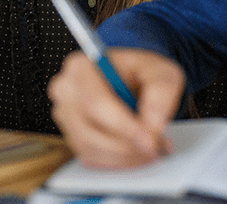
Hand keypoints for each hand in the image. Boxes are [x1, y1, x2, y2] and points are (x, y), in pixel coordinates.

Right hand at [48, 49, 184, 168]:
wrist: (135, 79)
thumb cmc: (143, 72)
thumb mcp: (160, 72)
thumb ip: (160, 93)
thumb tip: (152, 125)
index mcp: (82, 67)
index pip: (96, 103)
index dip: (123, 126)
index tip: (148, 141)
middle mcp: (66, 91)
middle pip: (90, 130)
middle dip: (126, 145)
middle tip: (156, 148)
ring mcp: (65, 116)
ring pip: (90, 148)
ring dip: (124, 156)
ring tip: (151, 149)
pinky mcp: (72, 136)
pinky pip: (91, 157)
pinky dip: (117, 160)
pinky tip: (136, 151)